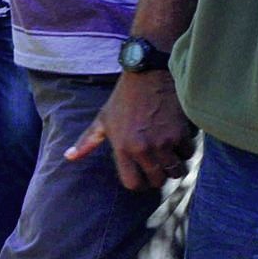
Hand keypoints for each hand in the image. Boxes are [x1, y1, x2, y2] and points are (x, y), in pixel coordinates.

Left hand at [65, 68, 195, 191]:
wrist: (148, 74)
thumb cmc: (124, 98)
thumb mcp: (103, 119)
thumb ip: (87, 141)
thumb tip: (69, 157)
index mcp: (122, 148)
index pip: (133, 184)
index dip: (140, 183)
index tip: (144, 175)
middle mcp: (141, 148)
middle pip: (158, 181)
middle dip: (160, 176)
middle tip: (160, 164)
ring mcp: (162, 142)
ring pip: (176, 171)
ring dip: (176, 165)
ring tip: (171, 154)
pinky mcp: (179, 133)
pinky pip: (189, 153)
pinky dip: (186, 149)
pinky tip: (179, 138)